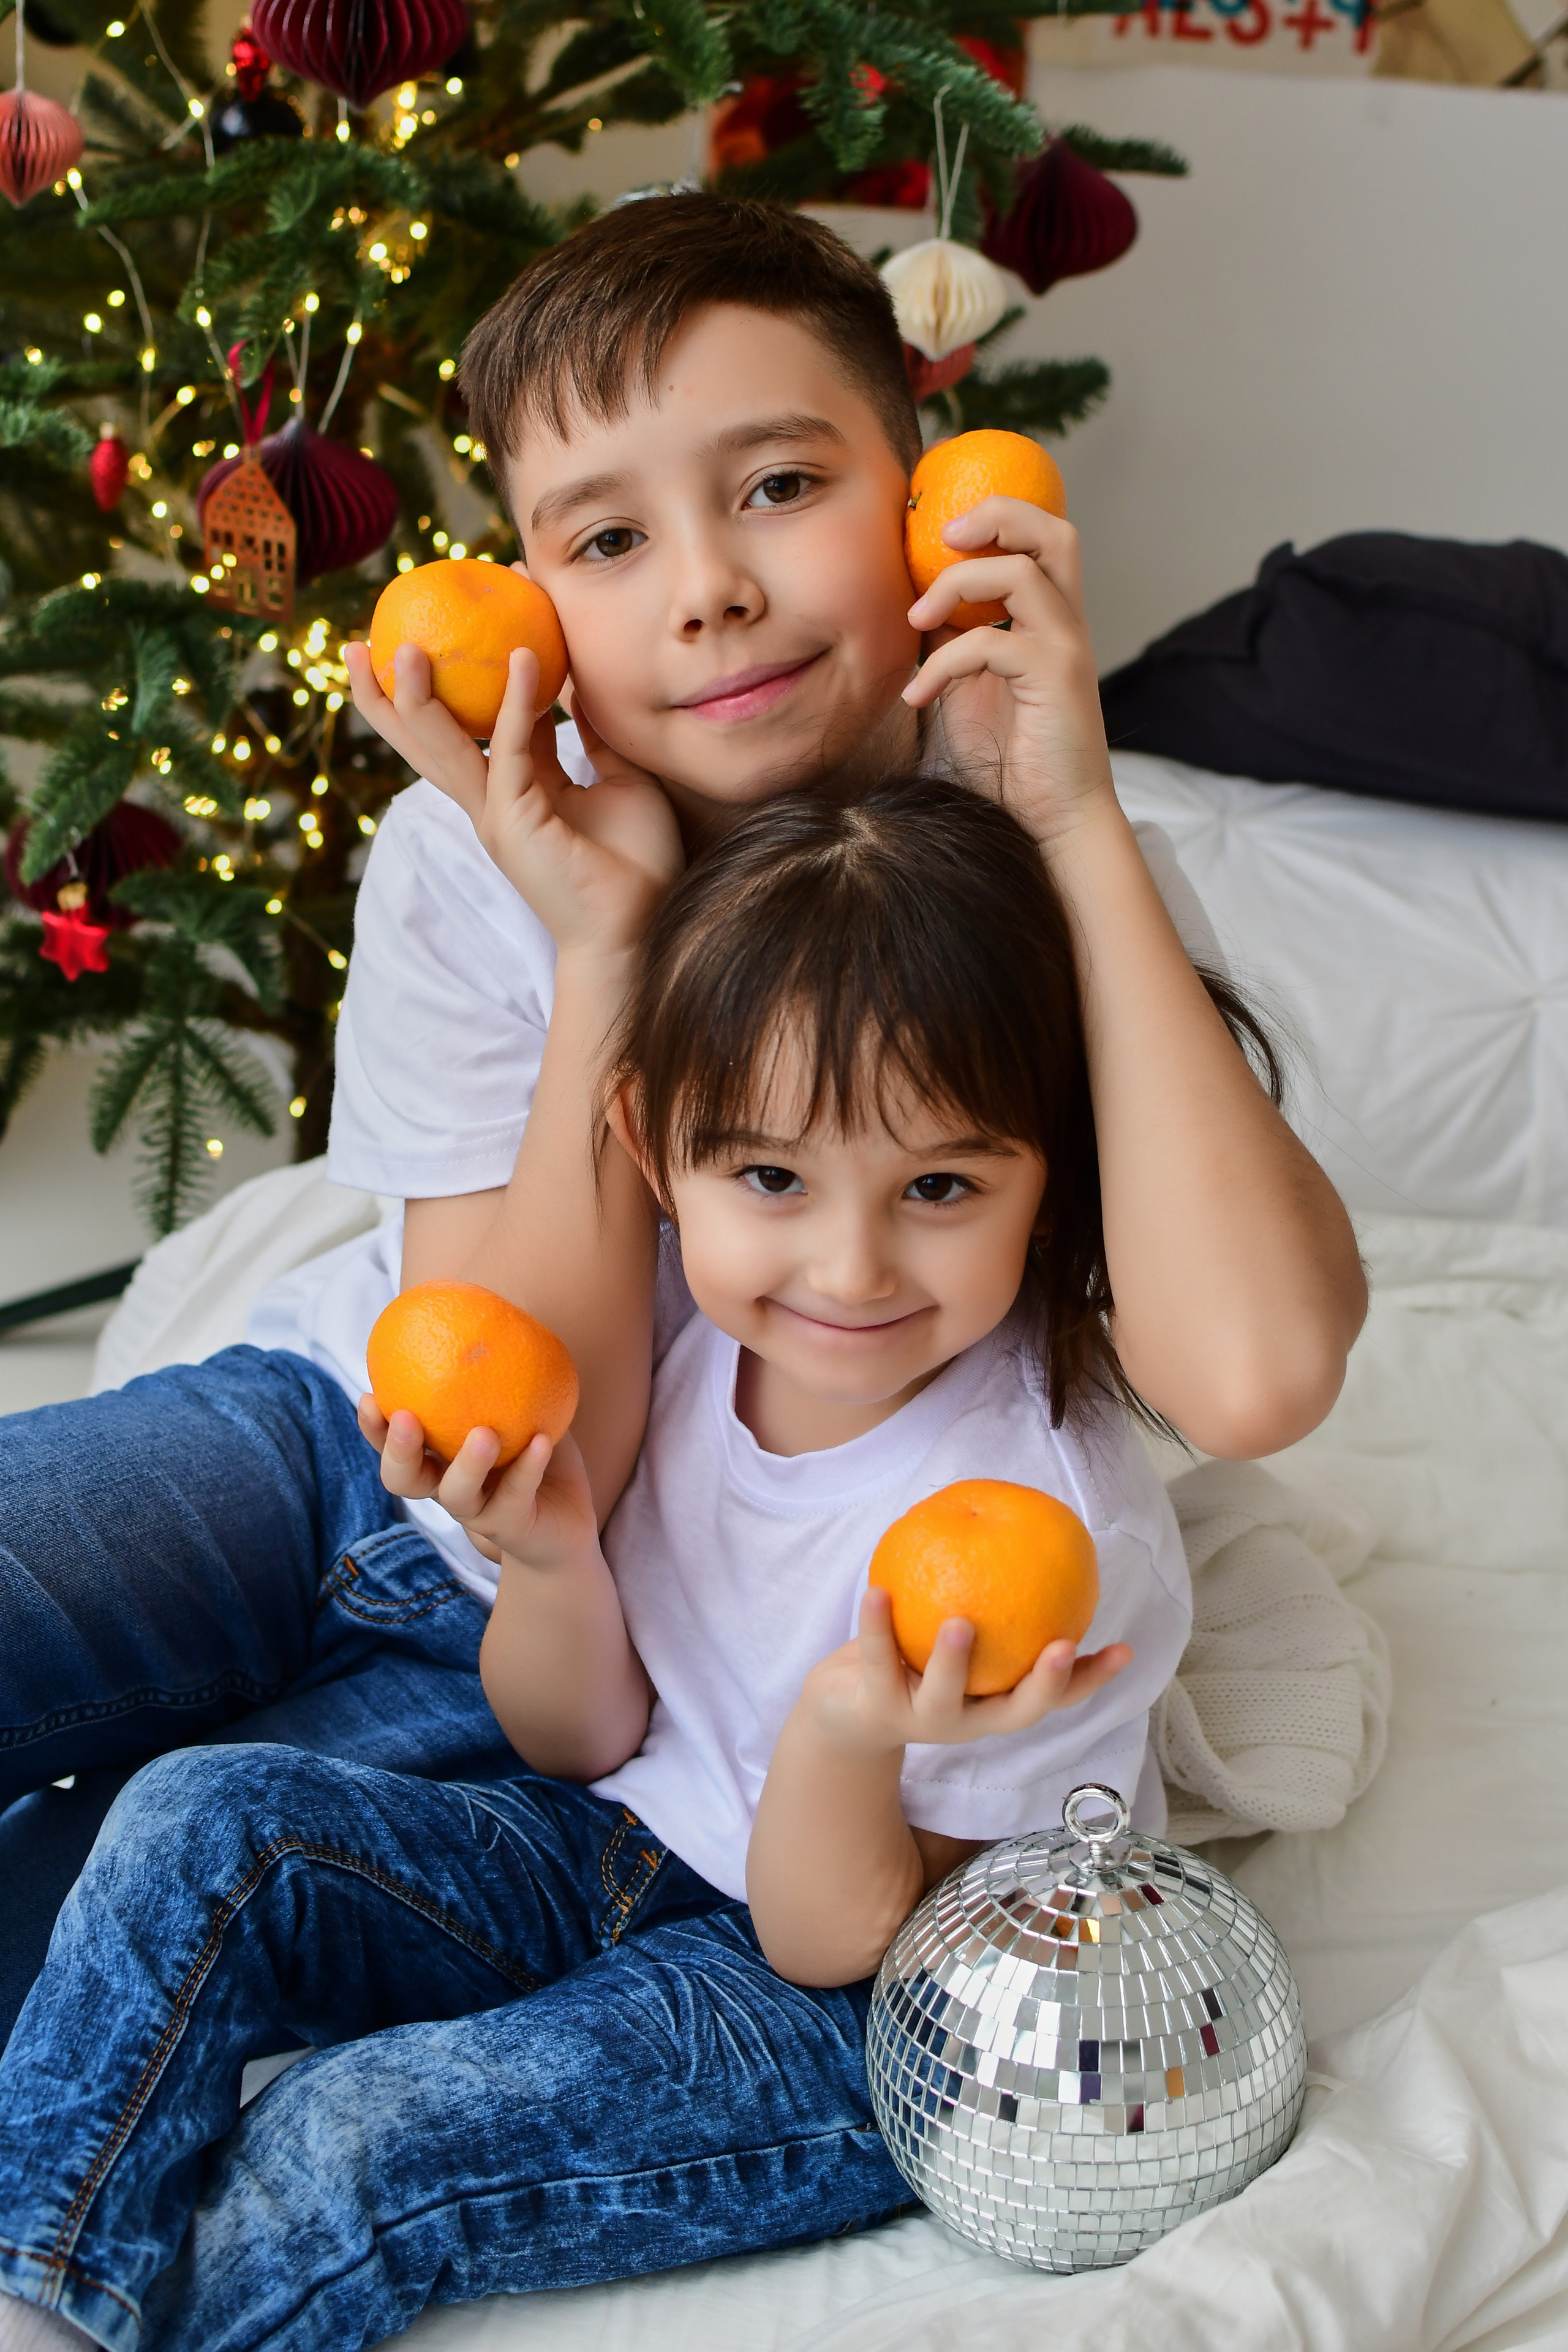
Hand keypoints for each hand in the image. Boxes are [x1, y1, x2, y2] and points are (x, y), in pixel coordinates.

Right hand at [346, 611, 681, 956]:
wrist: (641, 928)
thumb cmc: (636, 865)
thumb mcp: (618, 782)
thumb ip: (592, 738)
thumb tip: (579, 686)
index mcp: (511, 792)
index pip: (467, 729)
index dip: (451, 683)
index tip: (441, 630)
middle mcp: (492, 803)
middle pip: (425, 742)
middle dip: (387, 697)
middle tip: (362, 645)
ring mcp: (496, 815)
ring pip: (442, 748)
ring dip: (418, 696)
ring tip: (403, 645)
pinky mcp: (515, 823)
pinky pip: (510, 750)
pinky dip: (515, 704)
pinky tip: (523, 658)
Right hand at [357, 1394, 598, 1569]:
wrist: (566, 1527)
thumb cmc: (535, 1457)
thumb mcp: (521, 1410)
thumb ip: (503, 1374)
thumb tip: (490, 1312)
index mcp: (439, 1460)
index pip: (392, 1445)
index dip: (373, 1427)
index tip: (368, 1396)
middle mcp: (448, 1487)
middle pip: (403, 1479)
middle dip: (397, 1451)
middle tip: (405, 1419)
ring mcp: (478, 1513)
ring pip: (456, 1496)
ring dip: (468, 1464)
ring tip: (485, 1433)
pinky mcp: (511, 1528)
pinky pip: (515, 1497)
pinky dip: (528, 1469)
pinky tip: (542, 1441)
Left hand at [801, 1585, 1130, 1759]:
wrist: (847, 1713)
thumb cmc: (917, 1662)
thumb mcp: (961, 1639)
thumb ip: (996, 1608)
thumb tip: (1036, 1543)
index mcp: (996, 1703)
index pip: (1055, 1698)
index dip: (1090, 1679)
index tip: (1125, 1650)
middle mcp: (969, 1719)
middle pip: (1016, 1713)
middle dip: (1042, 1685)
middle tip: (1060, 1646)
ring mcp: (923, 1719)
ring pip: (944, 1698)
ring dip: (954, 1663)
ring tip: (960, 1623)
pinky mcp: (878, 1709)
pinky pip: (879, 1662)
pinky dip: (877, 1626)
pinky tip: (877, 1590)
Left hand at [904, 497, 1117, 850]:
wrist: (1050, 820)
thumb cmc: (1010, 758)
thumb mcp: (968, 685)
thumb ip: (952, 637)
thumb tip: (915, 602)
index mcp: (1048, 619)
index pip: (1037, 540)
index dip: (994, 517)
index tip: (935, 530)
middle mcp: (1065, 623)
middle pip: (1053, 531)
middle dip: (997, 515)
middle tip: (943, 537)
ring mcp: (1066, 647)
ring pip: (1022, 572)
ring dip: (956, 585)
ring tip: (914, 620)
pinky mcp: (1057, 678)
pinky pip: (992, 644)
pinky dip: (944, 661)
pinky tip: (917, 695)